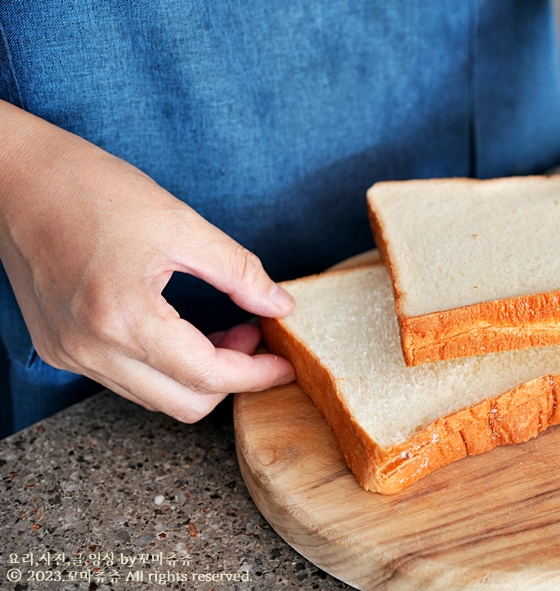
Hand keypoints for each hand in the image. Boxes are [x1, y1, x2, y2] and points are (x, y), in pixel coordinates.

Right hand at [0, 101, 294, 421]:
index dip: (256, 374)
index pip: (207, 376)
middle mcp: (90, 350)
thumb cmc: (92, 189)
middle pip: (184, 403)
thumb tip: (279, 306)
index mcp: (122, 319)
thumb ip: (239, 271)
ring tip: (223, 329)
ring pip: (155, 396)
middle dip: (231, 379)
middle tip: (253, 336)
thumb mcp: (182, 224)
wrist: (15, 176)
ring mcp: (69, 353)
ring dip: (198, 375)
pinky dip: (164, 366)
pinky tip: (182, 331)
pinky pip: (127, 379)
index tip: (285, 362)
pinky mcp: (59, 347)